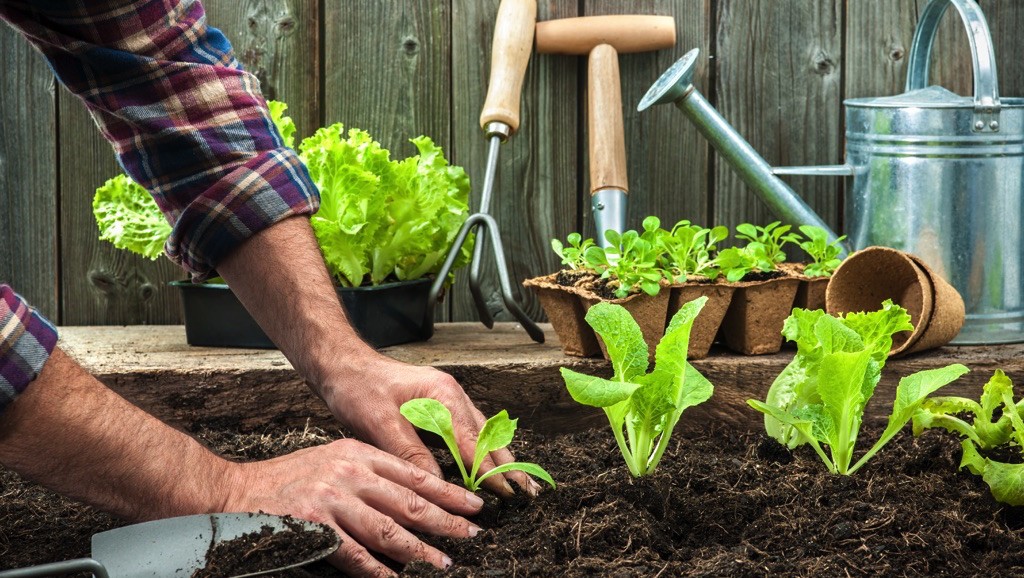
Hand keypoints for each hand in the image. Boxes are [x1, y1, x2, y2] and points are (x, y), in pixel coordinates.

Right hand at [224, 438, 483, 576]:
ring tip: (444, 562)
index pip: (413, 474)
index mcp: (358, 454)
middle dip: (446, 520)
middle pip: (409, 501)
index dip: (447, 491)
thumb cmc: (288, 479)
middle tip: (472, 534)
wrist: (235, 490)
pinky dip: (379, 570)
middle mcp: (349, 473)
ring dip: (420, 549)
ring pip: (388, 529)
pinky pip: (355, 555)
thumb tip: (411, 500)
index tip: (473, 504)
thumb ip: (369, 474)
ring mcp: (332, 500)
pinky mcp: (314, 527)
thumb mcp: (333, 460)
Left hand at [322, 356, 542, 497]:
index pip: (473, 440)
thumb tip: (436, 485)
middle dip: (507, 464)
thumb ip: (410, 453)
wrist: (342, 364)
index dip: (489, 470)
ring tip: (518, 482)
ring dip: (499, 457)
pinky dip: (481, 449)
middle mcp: (451, 394)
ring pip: (482, 432)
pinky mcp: (438, 405)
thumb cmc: (358, 388)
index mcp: (442, 394)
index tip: (506, 493)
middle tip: (527, 491)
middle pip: (487, 434)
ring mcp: (447, 398)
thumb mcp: (379, 423)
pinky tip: (489, 464)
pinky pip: (468, 430)